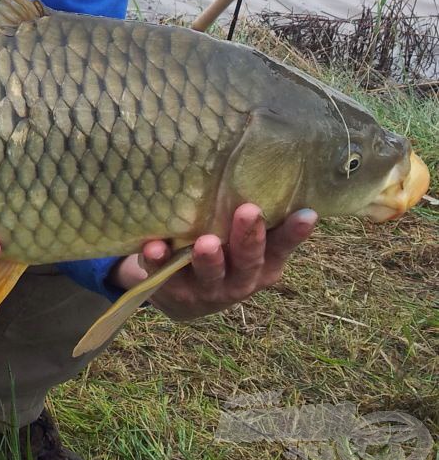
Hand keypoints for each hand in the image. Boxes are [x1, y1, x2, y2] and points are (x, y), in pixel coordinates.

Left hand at [111, 203, 317, 320]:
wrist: (184, 296)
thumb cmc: (224, 253)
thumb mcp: (245, 241)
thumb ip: (259, 216)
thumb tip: (271, 164)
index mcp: (264, 265)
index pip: (282, 247)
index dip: (294, 233)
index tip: (307, 213)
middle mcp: (240, 280)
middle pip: (248, 261)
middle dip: (248, 238)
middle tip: (249, 212)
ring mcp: (207, 288)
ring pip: (210, 274)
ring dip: (209, 259)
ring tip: (206, 243)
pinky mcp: (173, 289)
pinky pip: (164, 275)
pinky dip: (158, 261)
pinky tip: (153, 246)